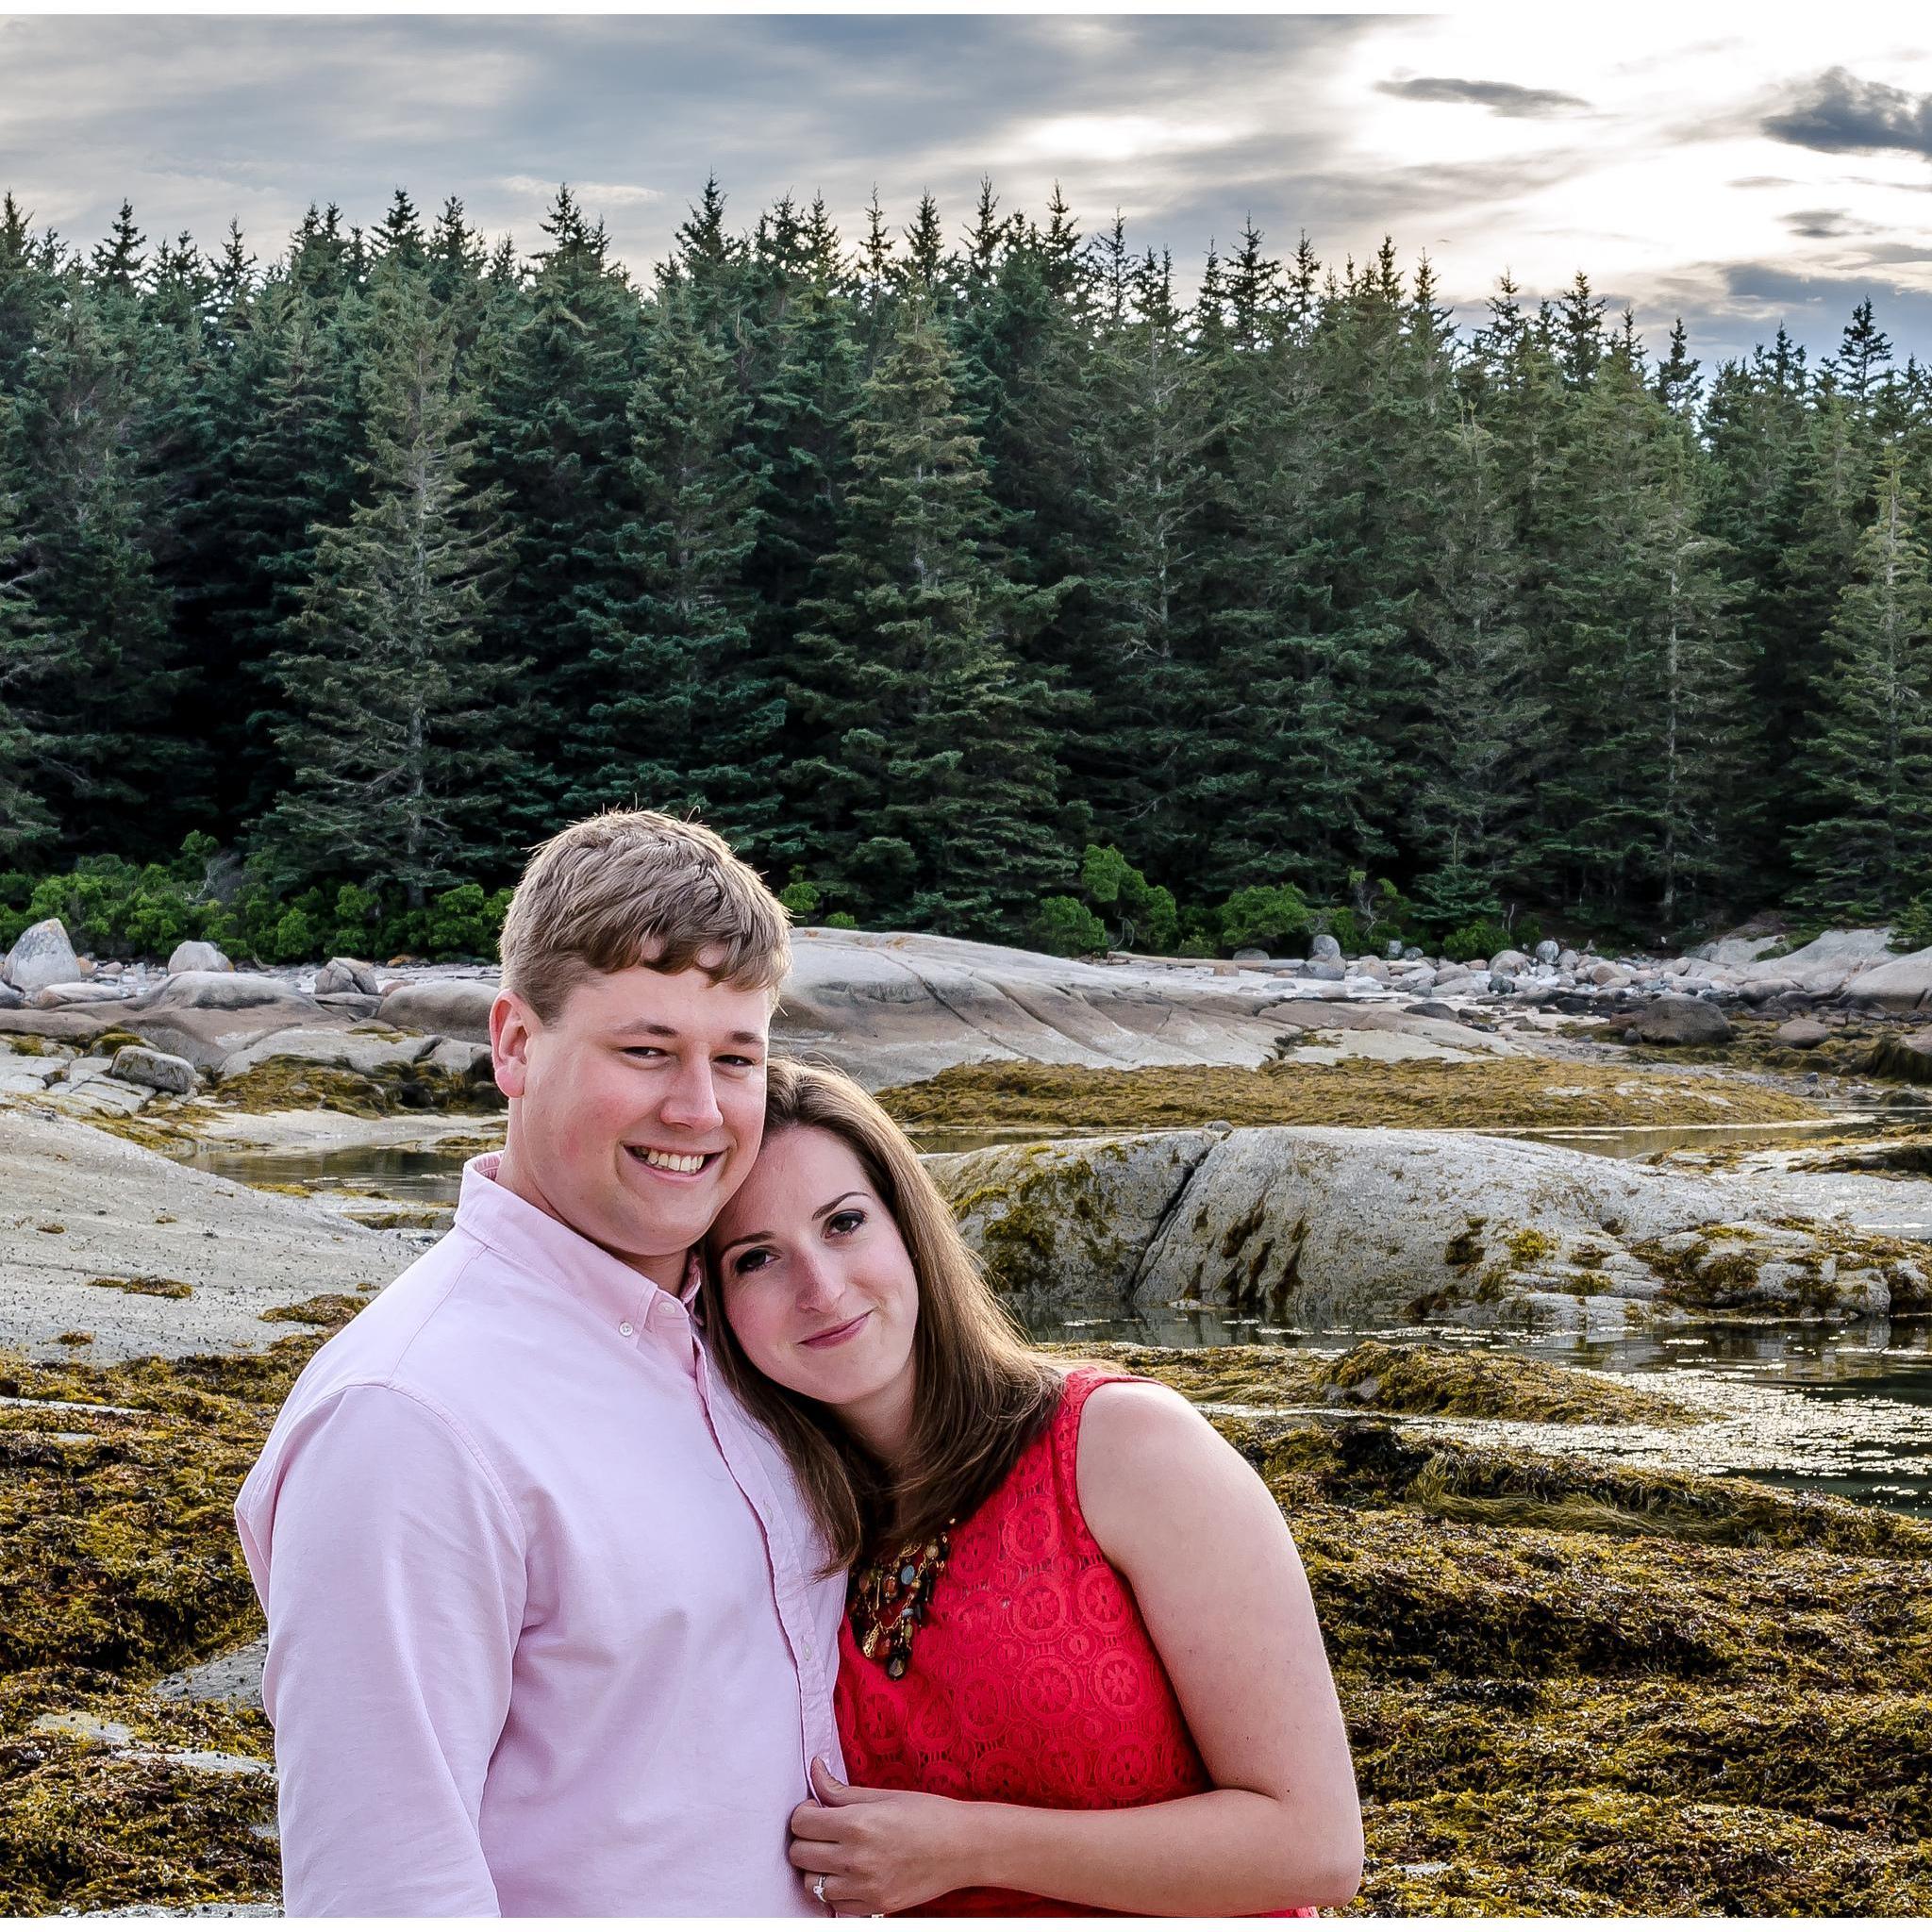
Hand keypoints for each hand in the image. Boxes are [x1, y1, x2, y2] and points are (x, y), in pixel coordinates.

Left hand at [789, 1758, 976, 1914]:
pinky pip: (833, 1904)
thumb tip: (814, 1770)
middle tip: (822, 1830)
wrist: (963, 1847)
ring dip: (816, 1868)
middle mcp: (856, 1858)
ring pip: (811, 1884)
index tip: (815, 1809)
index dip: (803, 1813)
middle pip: (799, 1854)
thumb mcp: (884, 1794)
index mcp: (857, 1823)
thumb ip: (841, 1790)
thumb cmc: (928, 1814)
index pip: (801, 1823)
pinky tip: (848, 1874)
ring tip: (834, 1854)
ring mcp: (865, 1887)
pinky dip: (834, 1890)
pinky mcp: (874, 1906)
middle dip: (805, 1839)